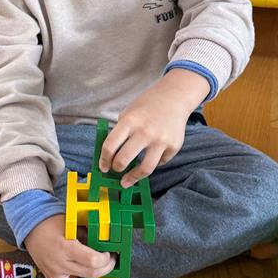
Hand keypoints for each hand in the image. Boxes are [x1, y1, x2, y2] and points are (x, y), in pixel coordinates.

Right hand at [25, 214, 115, 277]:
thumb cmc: (52, 222)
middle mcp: (59, 264)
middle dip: (105, 269)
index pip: (92, 261)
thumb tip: (105, 244)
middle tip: (110, 262)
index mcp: (66, 248)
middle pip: (89, 275)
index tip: (109, 253)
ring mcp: (53, 274)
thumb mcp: (72, 224)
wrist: (30, 227)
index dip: (105, 259)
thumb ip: (87, 235)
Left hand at [100, 68, 209, 187]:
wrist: (175, 97)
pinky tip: (151, 157)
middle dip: (116, 169)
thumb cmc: (147, 106)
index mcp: (129, 121)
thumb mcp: (128, 113)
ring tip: (127, 181)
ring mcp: (161, 140)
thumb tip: (110, 158)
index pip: (110, 146)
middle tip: (115, 170)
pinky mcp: (174, 146)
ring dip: (133, 178)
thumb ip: (120, 133)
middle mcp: (145, 131)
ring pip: (145, 169)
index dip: (104, 160)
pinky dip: (153, 163)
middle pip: (124, 160)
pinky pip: (160, 162)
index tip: (103, 167)